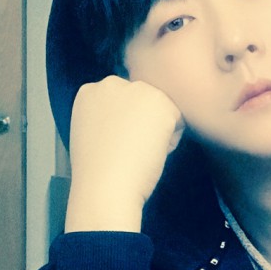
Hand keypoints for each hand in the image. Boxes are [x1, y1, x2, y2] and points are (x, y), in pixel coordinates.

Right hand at [65, 76, 183, 232]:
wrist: (105, 186)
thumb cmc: (101, 171)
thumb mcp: (94, 132)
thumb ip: (111, 117)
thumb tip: (137, 119)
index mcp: (90, 91)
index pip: (125, 103)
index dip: (126, 128)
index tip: (115, 145)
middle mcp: (112, 83)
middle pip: (145, 103)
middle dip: (145, 126)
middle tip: (128, 150)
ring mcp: (137, 90)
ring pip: (163, 110)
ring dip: (158, 132)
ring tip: (138, 151)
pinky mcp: (160, 102)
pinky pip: (179, 122)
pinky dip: (171, 141)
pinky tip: (151, 151)